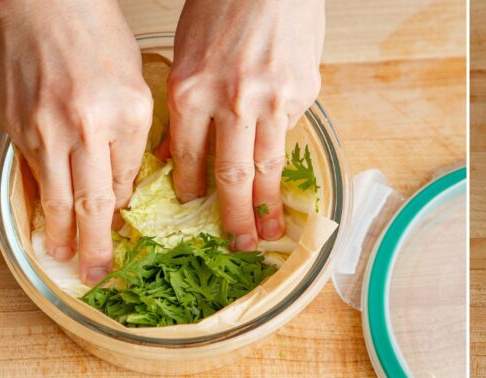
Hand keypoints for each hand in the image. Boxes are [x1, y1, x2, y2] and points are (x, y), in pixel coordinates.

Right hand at [0, 0, 151, 283]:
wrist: (43, 5)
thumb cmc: (94, 34)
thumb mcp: (135, 82)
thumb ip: (131, 131)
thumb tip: (124, 177)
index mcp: (130, 116)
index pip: (128, 181)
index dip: (123, 211)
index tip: (122, 232)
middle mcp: (89, 128)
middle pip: (95, 203)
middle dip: (96, 244)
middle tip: (95, 272)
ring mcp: (49, 130)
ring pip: (59, 197)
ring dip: (61, 233)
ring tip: (63, 256)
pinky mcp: (18, 127)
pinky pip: (34, 174)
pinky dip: (40, 200)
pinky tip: (44, 218)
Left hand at [169, 0, 324, 249]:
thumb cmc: (223, 2)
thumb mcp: (186, 51)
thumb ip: (187, 104)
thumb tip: (182, 151)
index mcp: (190, 92)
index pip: (188, 158)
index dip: (192, 192)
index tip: (196, 214)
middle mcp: (231, 103)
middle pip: (230, 175)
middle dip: (233, 217)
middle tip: (239, 245)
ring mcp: (272, 100)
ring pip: (268, 164)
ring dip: (269, 203)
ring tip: (272, 229)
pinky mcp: (303, 92)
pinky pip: (290, 126)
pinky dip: (283, 138)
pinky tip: (282, 150)